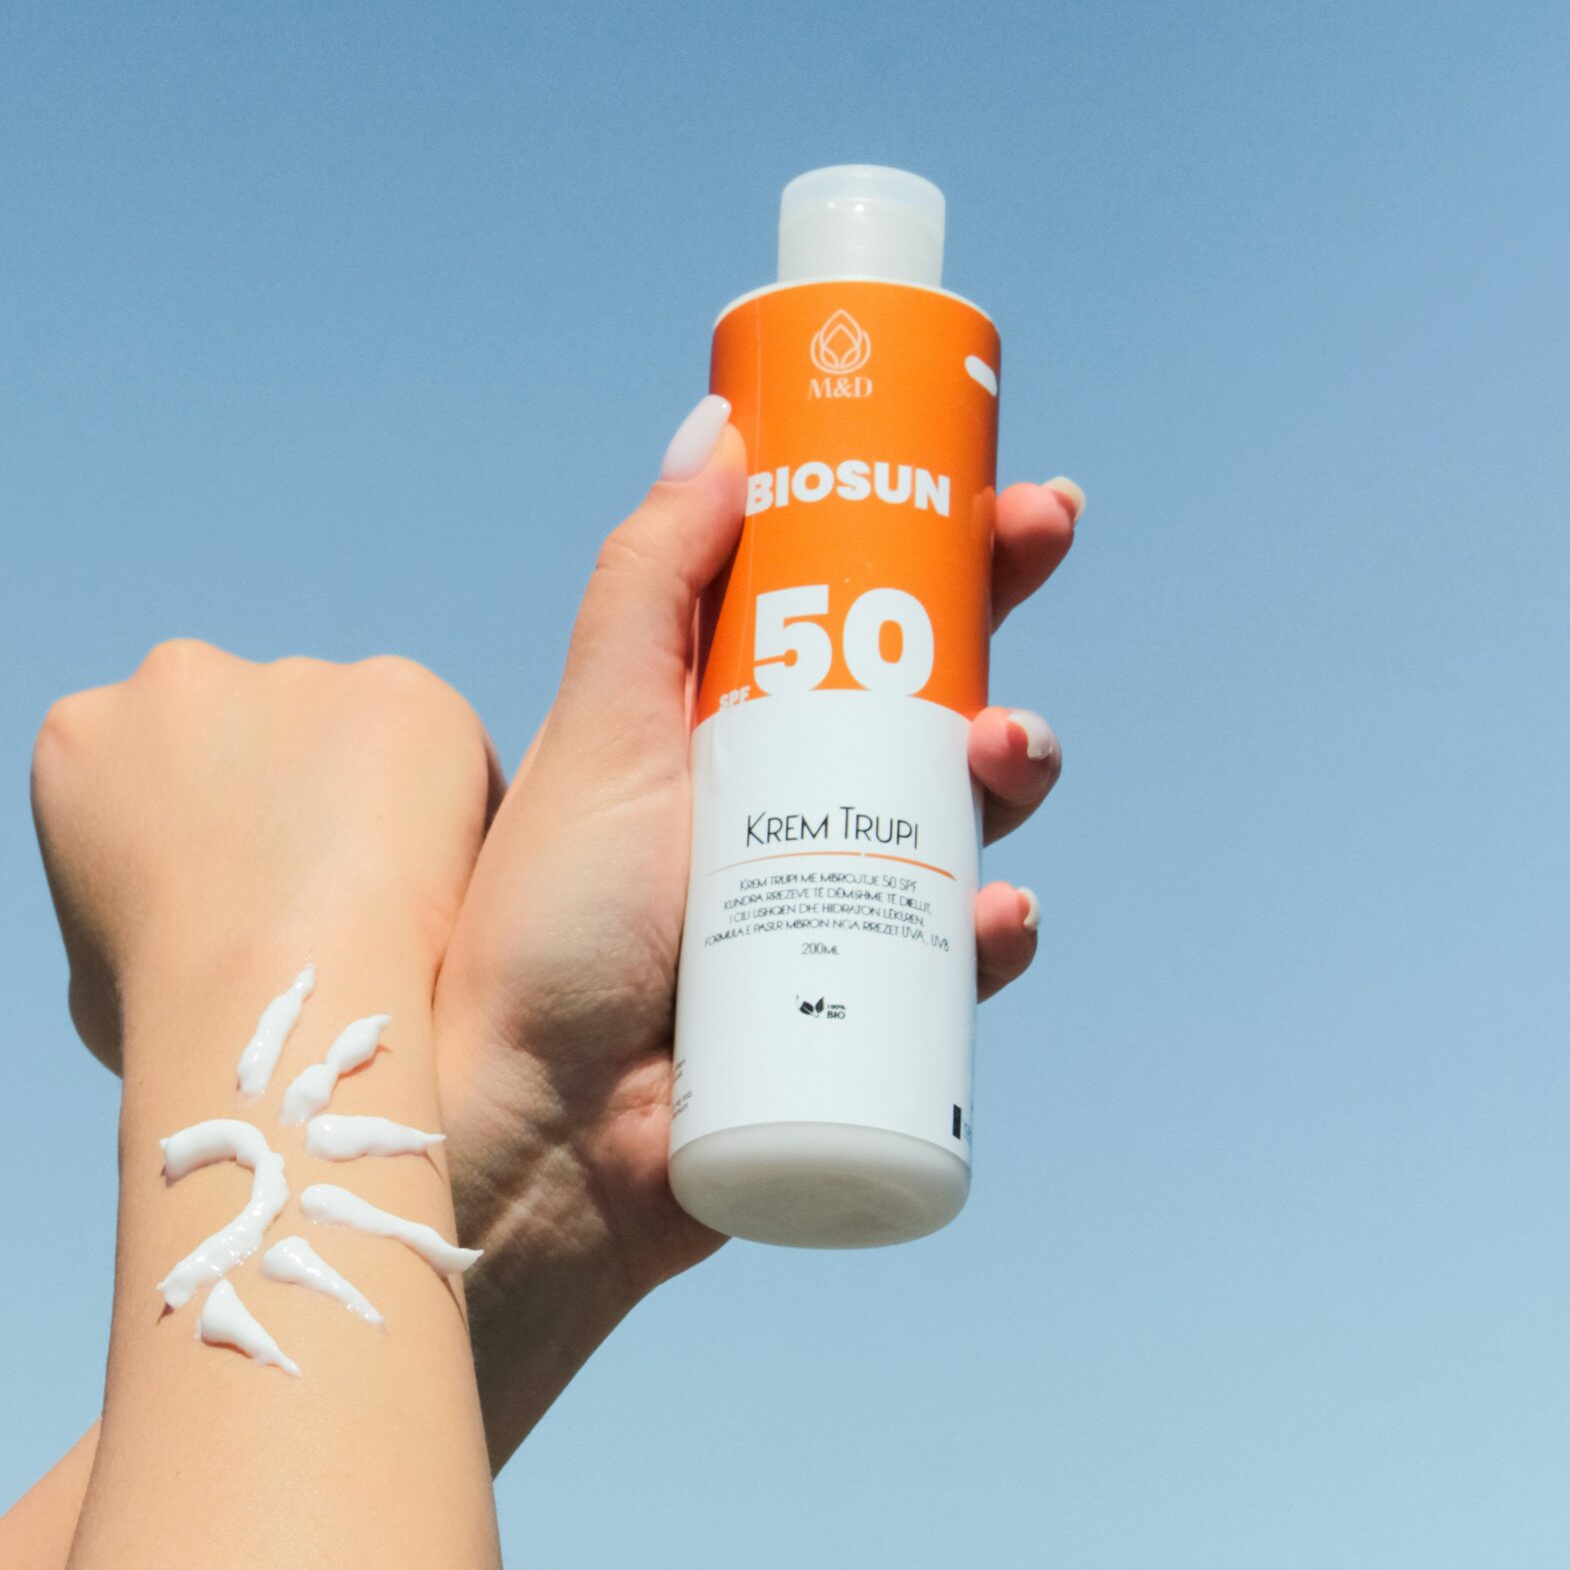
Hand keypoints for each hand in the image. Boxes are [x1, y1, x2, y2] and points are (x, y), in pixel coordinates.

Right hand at [31, 640, 497, 1064]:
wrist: (266, 1009)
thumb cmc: (171, 1025)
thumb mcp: (95, 971)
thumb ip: (127, 912)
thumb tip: (154, 934)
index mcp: (83, 736)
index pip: (153, 764)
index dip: (205, 833)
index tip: (241, 899)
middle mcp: (177, 679)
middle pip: (250, 729)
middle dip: (287, 794)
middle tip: (322, 901)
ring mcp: (291, 677)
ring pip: (348, 732)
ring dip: (370, 798)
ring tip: (391, 905)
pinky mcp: (397, 693)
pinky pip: (437, 747)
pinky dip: (449, 807)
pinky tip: (444, 885)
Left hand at [436, 411, 1079, 1458]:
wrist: (530, 1142)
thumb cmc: (537, 935)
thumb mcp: (600, 732)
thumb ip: (650, 580)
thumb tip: (720, 426)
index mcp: (715, 733)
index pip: (845, 619)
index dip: (935, 552)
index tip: (1015, 501)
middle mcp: (774, 816)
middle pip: (919, 709)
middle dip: (996, 632)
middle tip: (1039, 571)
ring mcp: (819, 917)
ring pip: (953, 827)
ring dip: (1010, 769)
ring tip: (1009, 752)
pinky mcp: (853, 1020)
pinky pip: (952, 969)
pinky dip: (990, 936)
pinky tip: (998, 917)